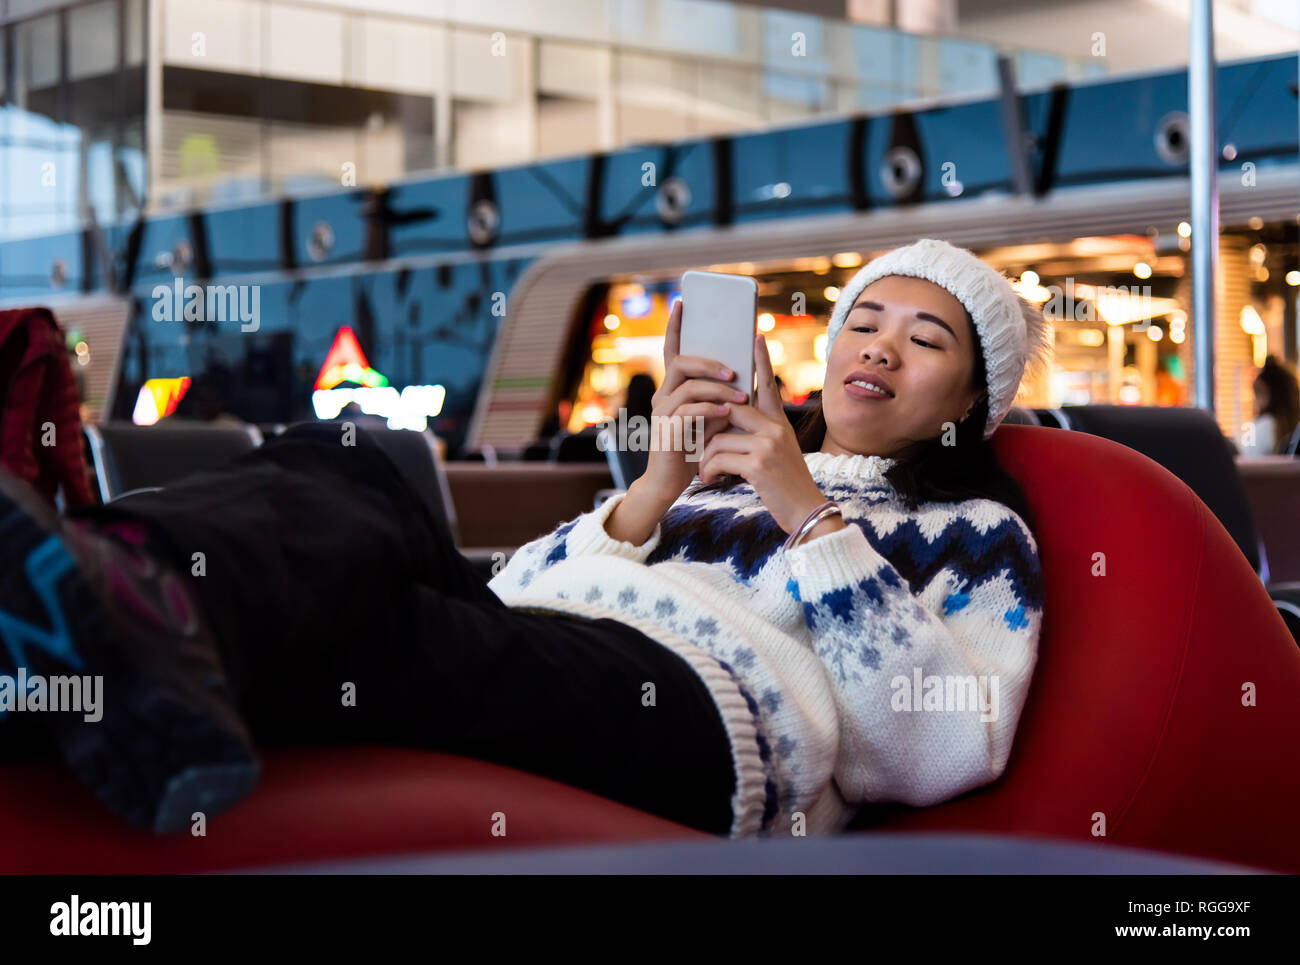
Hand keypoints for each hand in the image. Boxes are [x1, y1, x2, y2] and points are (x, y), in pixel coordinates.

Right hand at [640, 299, 749, 500]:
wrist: (671, 482)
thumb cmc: (693, 449)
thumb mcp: (709, 418)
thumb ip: (717, 397)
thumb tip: (741, 375)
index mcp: (671, 389)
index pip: (672, 351)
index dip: (675, 327)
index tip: (682, 303)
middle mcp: (662, 396)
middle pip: (681, 363)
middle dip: (710, 363)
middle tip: (735, 373)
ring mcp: (662, 413)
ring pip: (690, 386)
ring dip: (719, 390)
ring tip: (741, 399)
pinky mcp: (667, 431)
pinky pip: (690, 411)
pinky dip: (711, 410)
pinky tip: (728, 414)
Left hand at [699, 334, 843, 537]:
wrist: (806, 513)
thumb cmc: (785, 485)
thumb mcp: (776, 453)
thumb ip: (757, 433)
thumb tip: (727, 422)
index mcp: (779, 422)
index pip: (768, 385)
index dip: (761, 360)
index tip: (756, 335)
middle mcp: (775, 427)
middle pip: (727, 411)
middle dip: (706, 428)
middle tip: (695, 445)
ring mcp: (768, 444)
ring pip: (718, 438)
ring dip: (705, 458)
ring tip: (706, 473)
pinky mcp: (759, 463)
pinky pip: (718, 457)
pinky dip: (708, 471)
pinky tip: (710, 481)